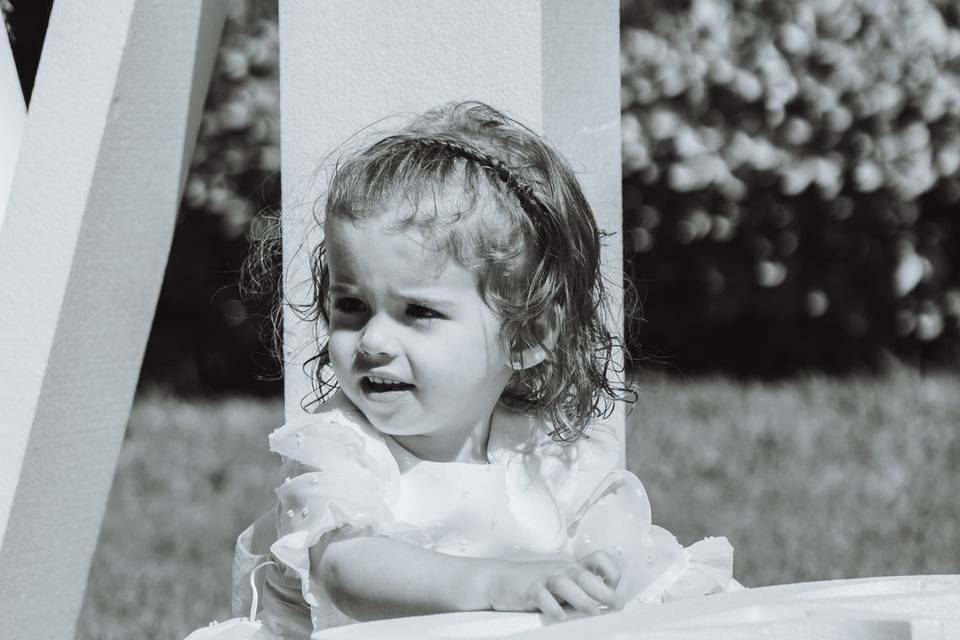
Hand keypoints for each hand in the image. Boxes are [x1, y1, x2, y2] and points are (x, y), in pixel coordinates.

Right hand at [487, 551, 621, 621]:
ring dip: (582, 599)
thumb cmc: (536, 583)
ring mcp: (544, 579)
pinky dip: (552, 607)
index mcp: (572, 567)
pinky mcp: (529, 591)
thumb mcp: (562, 581)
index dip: (611, 570)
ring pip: (565, 584)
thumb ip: (581, 589)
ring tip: (594, 613)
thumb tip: (609, 605)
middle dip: (603, 589)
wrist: (500, 579)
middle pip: (584, 575)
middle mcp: (561, 571)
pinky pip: (542, 597)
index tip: (615, 587)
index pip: (598, 559)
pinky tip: (561, 617)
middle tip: (616, 604)